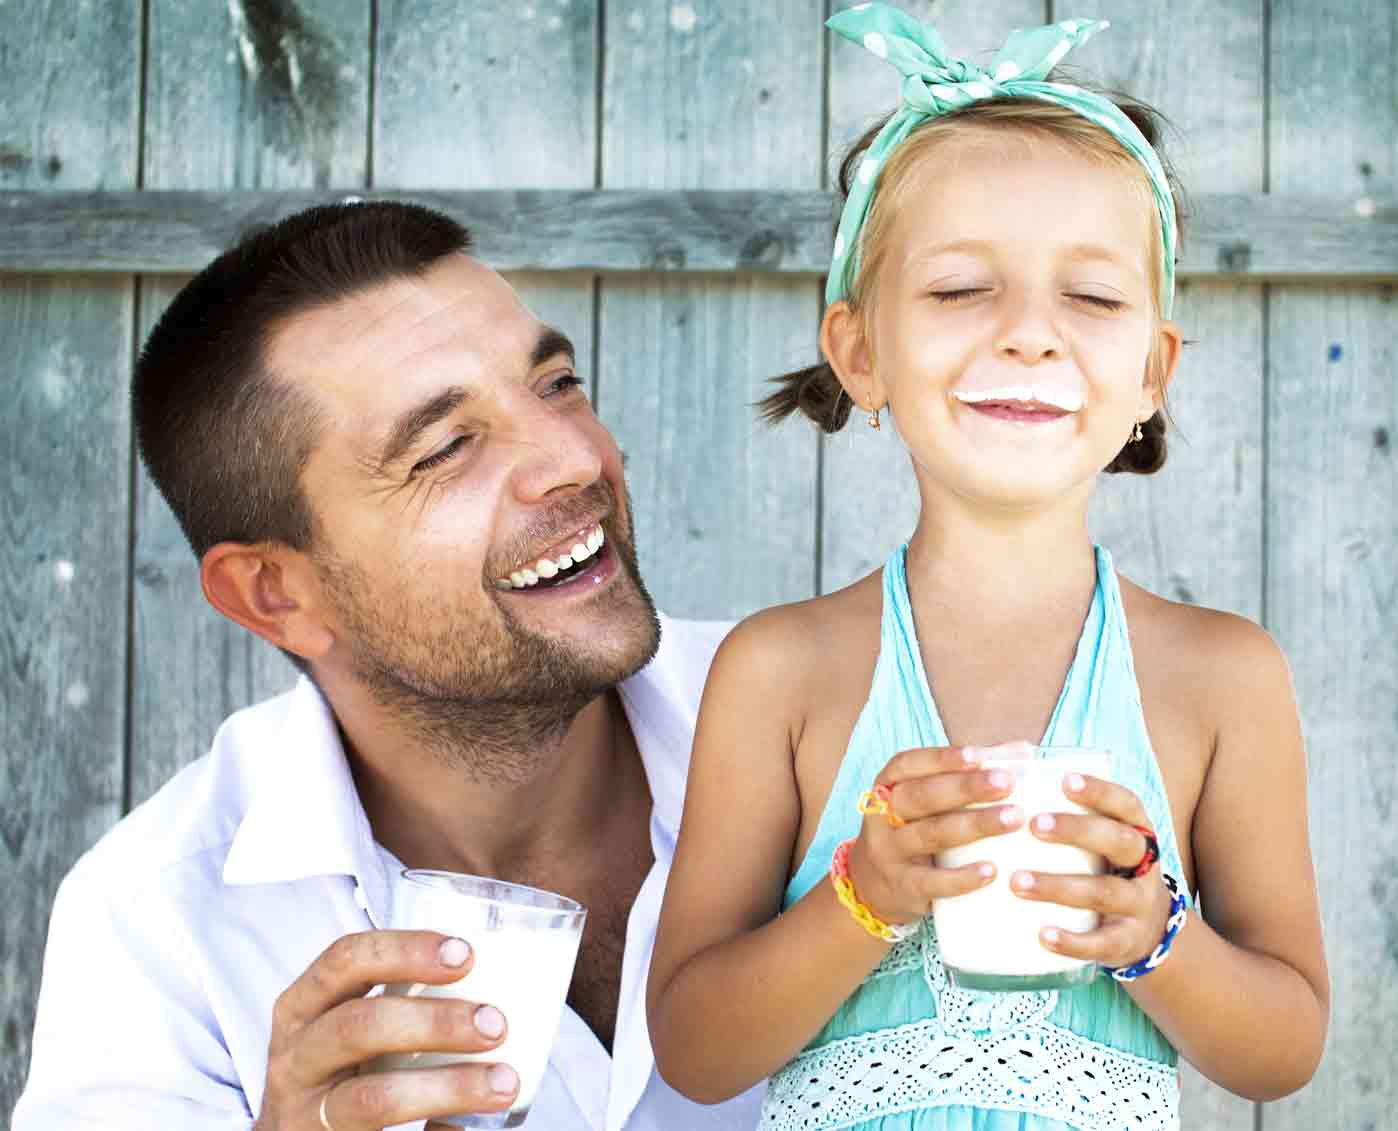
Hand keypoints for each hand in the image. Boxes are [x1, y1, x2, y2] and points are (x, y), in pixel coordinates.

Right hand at [254, 931, 519, 1130]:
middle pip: (358, 1025)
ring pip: (373, 1098)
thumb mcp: (362, 1026)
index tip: (467, 953)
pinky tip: (469, 1124)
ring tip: (504, 1083)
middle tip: (496, 1024)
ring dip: (448, 1087)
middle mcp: (294, 1056)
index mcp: (306, 1004)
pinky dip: (438, 1126)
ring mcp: (303, 1112)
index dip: (404, 950)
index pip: (346, 958)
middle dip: (435, 1022)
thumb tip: (518, 991)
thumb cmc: (355, 1068)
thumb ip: (413, 1003)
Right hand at [846, 743, 1024, 927]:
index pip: (908, 764)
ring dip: (974, 825)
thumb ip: (969, 774)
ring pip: (930, 834)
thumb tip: (1021, 752)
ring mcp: (890, 851)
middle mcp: (884, 815)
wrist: (872, 886)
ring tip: (1014, 819)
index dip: (942, 759)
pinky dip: (962, 877)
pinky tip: (992, 870)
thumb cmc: (915, 829)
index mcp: (889, 785)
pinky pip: (931, 881)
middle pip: (922, 796)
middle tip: (1006, 783)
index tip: (978, 755)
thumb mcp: (928, 800)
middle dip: (966, 788)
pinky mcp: (902, 886)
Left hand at [1010, 773, 1172, 968]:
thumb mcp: (1093, 836)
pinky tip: (1042, 934)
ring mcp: (1139, 903)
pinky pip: (1104, 943)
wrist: (1142, 928)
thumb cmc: (1098, 864)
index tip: (1064, 781)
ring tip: (1017, 882)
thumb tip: (1009, 756)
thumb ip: (1060, 805)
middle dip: (1077, 831)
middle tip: (1033, 825)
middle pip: (1119, 841)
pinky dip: (1073, 940)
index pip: (1125, 803)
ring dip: (1060, 886)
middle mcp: (1144, 863)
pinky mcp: (1127, 941)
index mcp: (1134, 829)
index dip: (1099, 790)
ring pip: (1106, 892)